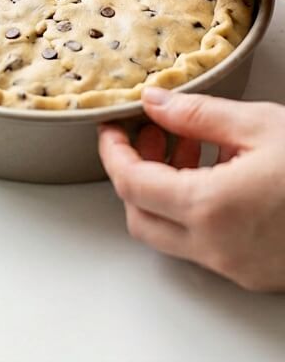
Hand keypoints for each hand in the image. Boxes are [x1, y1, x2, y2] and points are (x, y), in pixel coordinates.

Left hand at [98, 87, 284, 291]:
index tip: (114, 128)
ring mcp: (237, 267)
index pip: (130, 183)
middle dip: (137, 172)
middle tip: (151, 133)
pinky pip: (206, 244)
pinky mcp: (257, 273)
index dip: (114, 152)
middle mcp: (217, 247)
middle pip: (141, 215)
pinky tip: (220, 170)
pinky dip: (197, 209)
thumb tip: (154, 102)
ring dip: (167, 189)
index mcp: (211, 208)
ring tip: (190, 143)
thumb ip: (196, 114)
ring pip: (171, 234)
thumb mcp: (262, 125)